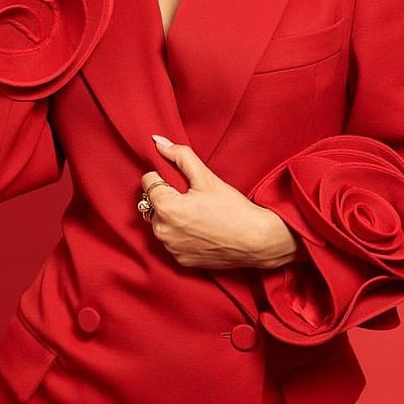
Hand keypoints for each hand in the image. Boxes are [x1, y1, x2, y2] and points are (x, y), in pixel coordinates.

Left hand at [140, 136, 298, 268]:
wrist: (255, 240)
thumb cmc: (232, 208)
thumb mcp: (206, 177)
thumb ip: (180, 156)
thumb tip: (158, 142)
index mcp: (165, 207)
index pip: (148, 181)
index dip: (164, 177)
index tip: (182, 182)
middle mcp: (162, 230)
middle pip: (152, 204)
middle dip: (167, 198)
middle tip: (193, 198)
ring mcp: (171, 248)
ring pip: (161, 223)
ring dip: (172, 217)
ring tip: (198, 215)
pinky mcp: (181, 260)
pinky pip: (172, 242)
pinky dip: (181, 235)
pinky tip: (201, 231)